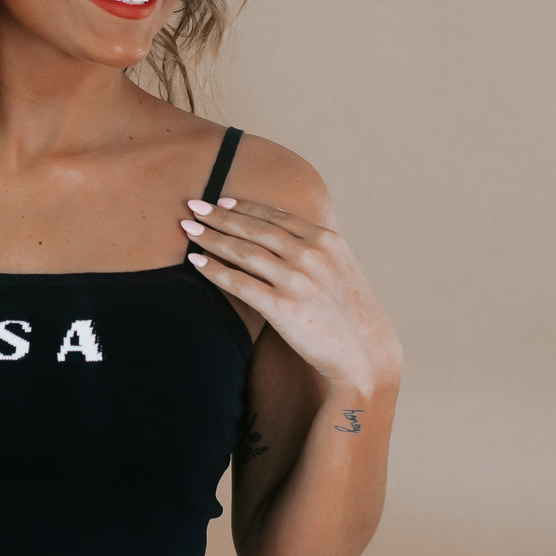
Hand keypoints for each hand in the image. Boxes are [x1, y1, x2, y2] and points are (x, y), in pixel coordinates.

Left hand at [182, 196, 402, 391]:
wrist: (366, 354)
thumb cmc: (351, 314)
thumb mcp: (340, 268)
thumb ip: (314, 248)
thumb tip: (283, 229)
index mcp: (325, 240)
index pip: (275, 216)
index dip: (244, 206)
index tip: (221, 200)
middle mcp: (310, 254)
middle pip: (254, 229)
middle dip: (219, 215)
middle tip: (194, 207)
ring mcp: (296, 280)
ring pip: (243, 252)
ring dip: (211, 238)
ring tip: (189, 229)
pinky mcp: (282, 307)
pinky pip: (239, 283)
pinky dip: (214, 270)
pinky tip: (196, 262)